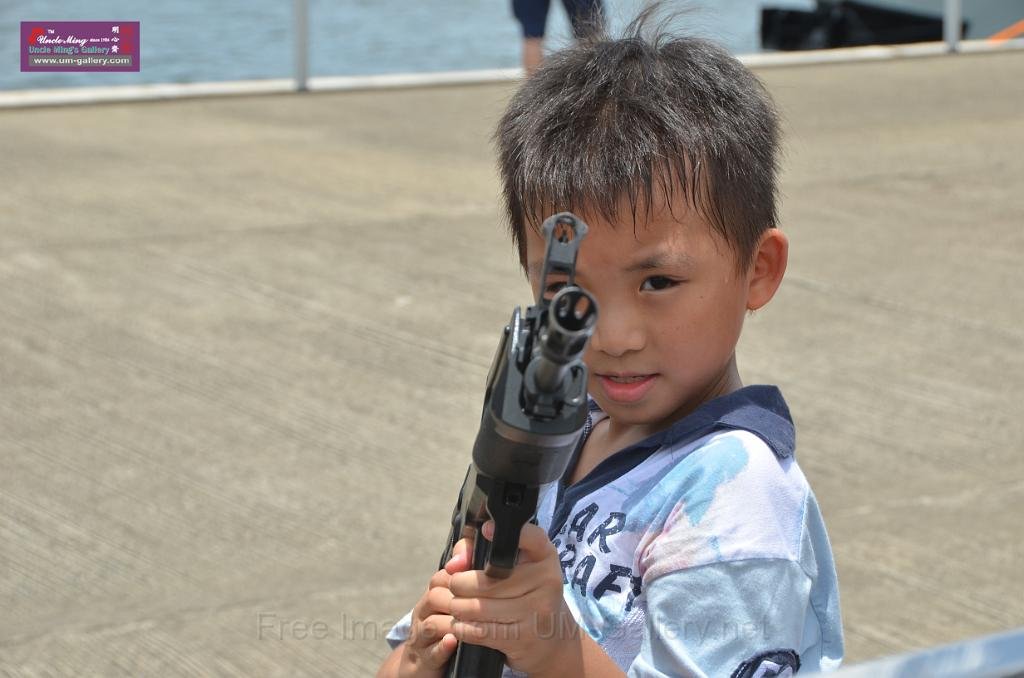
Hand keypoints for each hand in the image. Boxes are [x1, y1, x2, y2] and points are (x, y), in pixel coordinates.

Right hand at [395, 539, 473, 677]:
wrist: (421, 664)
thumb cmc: (446, 628)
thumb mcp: (456, 604)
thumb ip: (469, 583)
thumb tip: (488, 560)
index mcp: (433, 595)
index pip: (444, 577)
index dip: (463, 577)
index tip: (486, 578)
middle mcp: (424, 612)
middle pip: (435, 596)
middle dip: (458, 599)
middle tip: (484, 601)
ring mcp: (421, 637)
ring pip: (431, 623)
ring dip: (452, 622)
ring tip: (471, 621)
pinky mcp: (423, 660)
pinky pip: (431, 652)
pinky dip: (443, 647)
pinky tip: (454, 641)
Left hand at [447, 520, 580, 675]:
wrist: (552, 639)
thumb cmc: (525, 594)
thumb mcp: (515, 567)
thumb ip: (478, 552)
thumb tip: (453, 564)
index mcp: (545, 557)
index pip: (532, 538)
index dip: (505, 533)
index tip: (486, 529)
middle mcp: (546, 581)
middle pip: (486, 580)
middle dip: (458, 583)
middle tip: (452, 586)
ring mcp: (537, 611)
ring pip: (478, 607)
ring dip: (456, 606)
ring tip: (452, 604)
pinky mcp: (523, 638)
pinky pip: (479, 631)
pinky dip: (462, 627)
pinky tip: (459, 623)